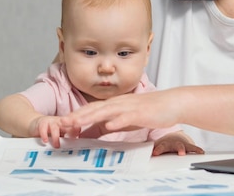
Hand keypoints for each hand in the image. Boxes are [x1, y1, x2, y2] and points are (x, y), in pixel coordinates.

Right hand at [29, 115, 80, 147]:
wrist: (34, 124)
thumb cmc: (49, 131)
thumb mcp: (59, 135)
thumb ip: (65, 140)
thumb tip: (74, 149)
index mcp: (66, 124)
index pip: (74, 126)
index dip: (77, 130)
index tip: (79, 136)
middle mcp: (60, 122)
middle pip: (67, 125)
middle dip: (71, 130)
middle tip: (73, 138)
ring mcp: (51, 121)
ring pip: (55, 127)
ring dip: (56, 137)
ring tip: (56, 146)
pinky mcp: (42, 123)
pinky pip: (43, 128)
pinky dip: (44, 135)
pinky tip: (46, 141)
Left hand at [60, 89, 182, 136]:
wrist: (171, 103)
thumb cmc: (151, 110)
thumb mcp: (128, 118)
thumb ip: (115, 122)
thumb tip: (101, 129)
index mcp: (116, 104)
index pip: (92, 109)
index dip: (77, 115)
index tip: (63, 123)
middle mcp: (120, 103)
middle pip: (94, 109)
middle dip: (77, 116)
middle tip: (62, 123)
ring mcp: (129, 107)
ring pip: (106, 111)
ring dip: (90, 117)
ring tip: (76, 123)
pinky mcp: (140, 112)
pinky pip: (126, 117)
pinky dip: (116, 121)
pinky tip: (108, 126)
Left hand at [152, 132, 204, 155]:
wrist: (174, 135)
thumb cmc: (165, 143)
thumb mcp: (157, 145)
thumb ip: (149, 150)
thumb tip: (136, 154)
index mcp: (166, 144)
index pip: (162, 146)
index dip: (159, 149)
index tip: (155, 153)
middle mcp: (174, 143)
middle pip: (176, 146)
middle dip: (178, 149)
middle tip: (181, 153)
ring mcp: (182, 144)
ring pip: (184, 146)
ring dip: (186, 149)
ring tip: (189, 153)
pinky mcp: (189, 147)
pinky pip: (194, 148)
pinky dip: (197, 150)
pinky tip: (201, 152)